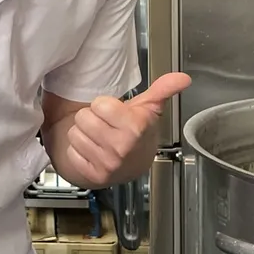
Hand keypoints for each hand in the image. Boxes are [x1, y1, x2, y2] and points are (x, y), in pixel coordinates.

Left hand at [63, 72, 191, 186]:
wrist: (135, 164)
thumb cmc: (138, 132)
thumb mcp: (149, 108)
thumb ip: (163, 89)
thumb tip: (182, 78)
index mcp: (135, 126)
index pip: (99, 104)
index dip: (104, 105)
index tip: (114, 112)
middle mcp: (122, 147)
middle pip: (83, 117)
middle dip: (92, 118)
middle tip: (105, 125)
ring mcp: (108, 163)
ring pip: (74, 134)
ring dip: (84, 134)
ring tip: (99, 137)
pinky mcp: (94, 176)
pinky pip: (71, 153)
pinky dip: (79, 151)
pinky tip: (93, 151)